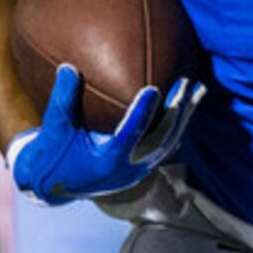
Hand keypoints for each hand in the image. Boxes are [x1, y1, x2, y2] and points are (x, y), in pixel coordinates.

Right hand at [8, 64, 200, 202]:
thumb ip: (62, 99)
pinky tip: (187, 104)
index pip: (129, 135)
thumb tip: (68, 66)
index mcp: (107, 162)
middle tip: (185, 84)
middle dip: (176, 112)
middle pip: (161, 139)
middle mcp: (128, 170)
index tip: (154, 89)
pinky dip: (176, 124)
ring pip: (169, 142)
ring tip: (198, 89)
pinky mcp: (141, 168)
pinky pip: (165, 144)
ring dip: (184, 116)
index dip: (142, 113)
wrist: (57, 185)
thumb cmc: (53, 153)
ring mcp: (138, 171)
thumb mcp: (54, 128)